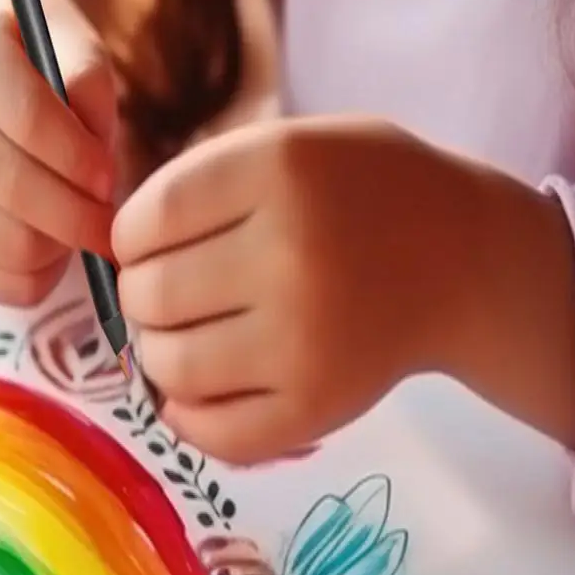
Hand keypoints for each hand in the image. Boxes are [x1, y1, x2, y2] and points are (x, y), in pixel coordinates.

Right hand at [0, 5, 117, 306]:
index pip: (25, 116)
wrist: (20, 89)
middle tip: (110, 218)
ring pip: (7, 239)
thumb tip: (89, 153)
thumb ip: (90, 88)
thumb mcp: (84, 56)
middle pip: (12, 185)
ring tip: (85, 225)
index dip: (76, 154)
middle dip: (77, 212)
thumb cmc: (63, 70)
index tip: (109, 173)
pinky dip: (40, 276)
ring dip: (62, 245)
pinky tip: (58, 246)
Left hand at [113, 117, 490, 465]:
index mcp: (275, 171)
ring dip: (159, 350)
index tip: (144, 241)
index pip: (148, 218)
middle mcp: (290, 254)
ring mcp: (305, 340)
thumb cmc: (355, 189)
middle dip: (142, 292)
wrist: (458, 258)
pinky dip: (187, 415)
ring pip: (170, 364)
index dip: (130, 235)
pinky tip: (200, 387)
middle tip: (167, 287)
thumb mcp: (284, 142)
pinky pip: (215, 432)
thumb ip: (201, 178)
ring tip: (186, 330)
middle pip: (151, 293)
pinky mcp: (320, 407)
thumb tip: (117, 247)